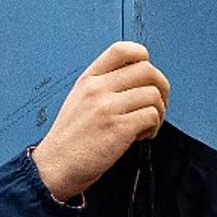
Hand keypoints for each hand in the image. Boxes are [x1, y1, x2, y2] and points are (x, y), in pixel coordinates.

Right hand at [30, 41, 169, 199]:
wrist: (55, 167)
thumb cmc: (70, 139)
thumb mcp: (79, 100)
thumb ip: (104, 86)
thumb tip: (138, 82)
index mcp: (89, 79)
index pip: (122, 49)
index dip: (143, 58)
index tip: (147, 77)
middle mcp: (98, 89)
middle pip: (147, 70)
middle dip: (161, 88)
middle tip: (157, 104)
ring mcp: (108, 108)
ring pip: (153, 95)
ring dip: (158, 112)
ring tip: (146, 126)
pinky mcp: (118, 128)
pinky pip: (152, 116)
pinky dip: (154, 127)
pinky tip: (142, 136)